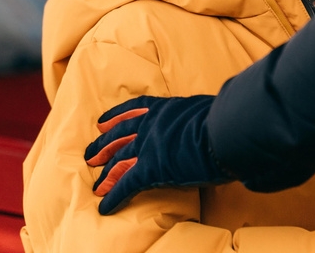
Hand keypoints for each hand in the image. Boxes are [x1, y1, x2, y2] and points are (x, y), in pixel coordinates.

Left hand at [84, 94, 231, 214]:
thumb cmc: (223, 117)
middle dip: (104, 147)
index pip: (134, 109)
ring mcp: (148, 146)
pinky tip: (105, 205)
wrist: (223, 130)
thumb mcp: (205, 107)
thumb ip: (196, 114)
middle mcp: (151, 125)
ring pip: (119, 161)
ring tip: (96, 186)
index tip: (103, 122)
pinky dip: (114, 196)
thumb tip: (208, 115)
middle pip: (120, 137)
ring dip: (106, 175)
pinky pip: (126, 184)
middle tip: (91, 156)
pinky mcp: (149, 169)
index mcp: (164, 108)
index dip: (116, 116)